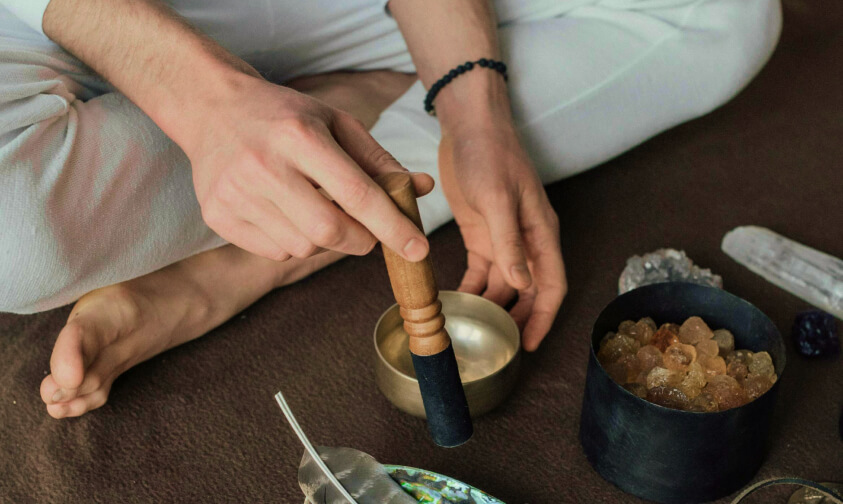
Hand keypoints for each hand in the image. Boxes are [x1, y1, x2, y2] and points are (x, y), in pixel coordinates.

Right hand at [185, 75, 433, 261]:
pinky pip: (275, 252)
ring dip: (325, 240)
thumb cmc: (285, 117)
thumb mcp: (336, 123)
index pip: (357, 195)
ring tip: (315, 208)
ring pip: (303, 248)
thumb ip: (379, 161)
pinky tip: (285, 213)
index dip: (393, 227)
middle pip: (329, 231)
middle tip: (367, 232)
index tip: (418, 250)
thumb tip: (422, 189)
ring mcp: (235, 193)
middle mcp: (264, 165)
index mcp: (300, 136)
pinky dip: (293, 243)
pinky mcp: (217, 216)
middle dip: (361, 240)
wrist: (212, 108)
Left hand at [439, 124, 566, 350]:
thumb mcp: (499, 199)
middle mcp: (526, 241)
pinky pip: (480, 270)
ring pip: (503, 284)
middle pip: (527, 291)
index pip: (551, 286)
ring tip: (474, 329)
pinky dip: (472, 287)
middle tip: (498, 345)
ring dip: (492, 306)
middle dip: (517, 318)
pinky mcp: (480, 233)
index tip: (529, 344)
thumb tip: (520, 284)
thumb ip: (509, 242)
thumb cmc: (491, 155)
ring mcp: (502, 238)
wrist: (469, 126)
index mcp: (541, 233)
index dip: (542, 318)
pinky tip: (458, 302)